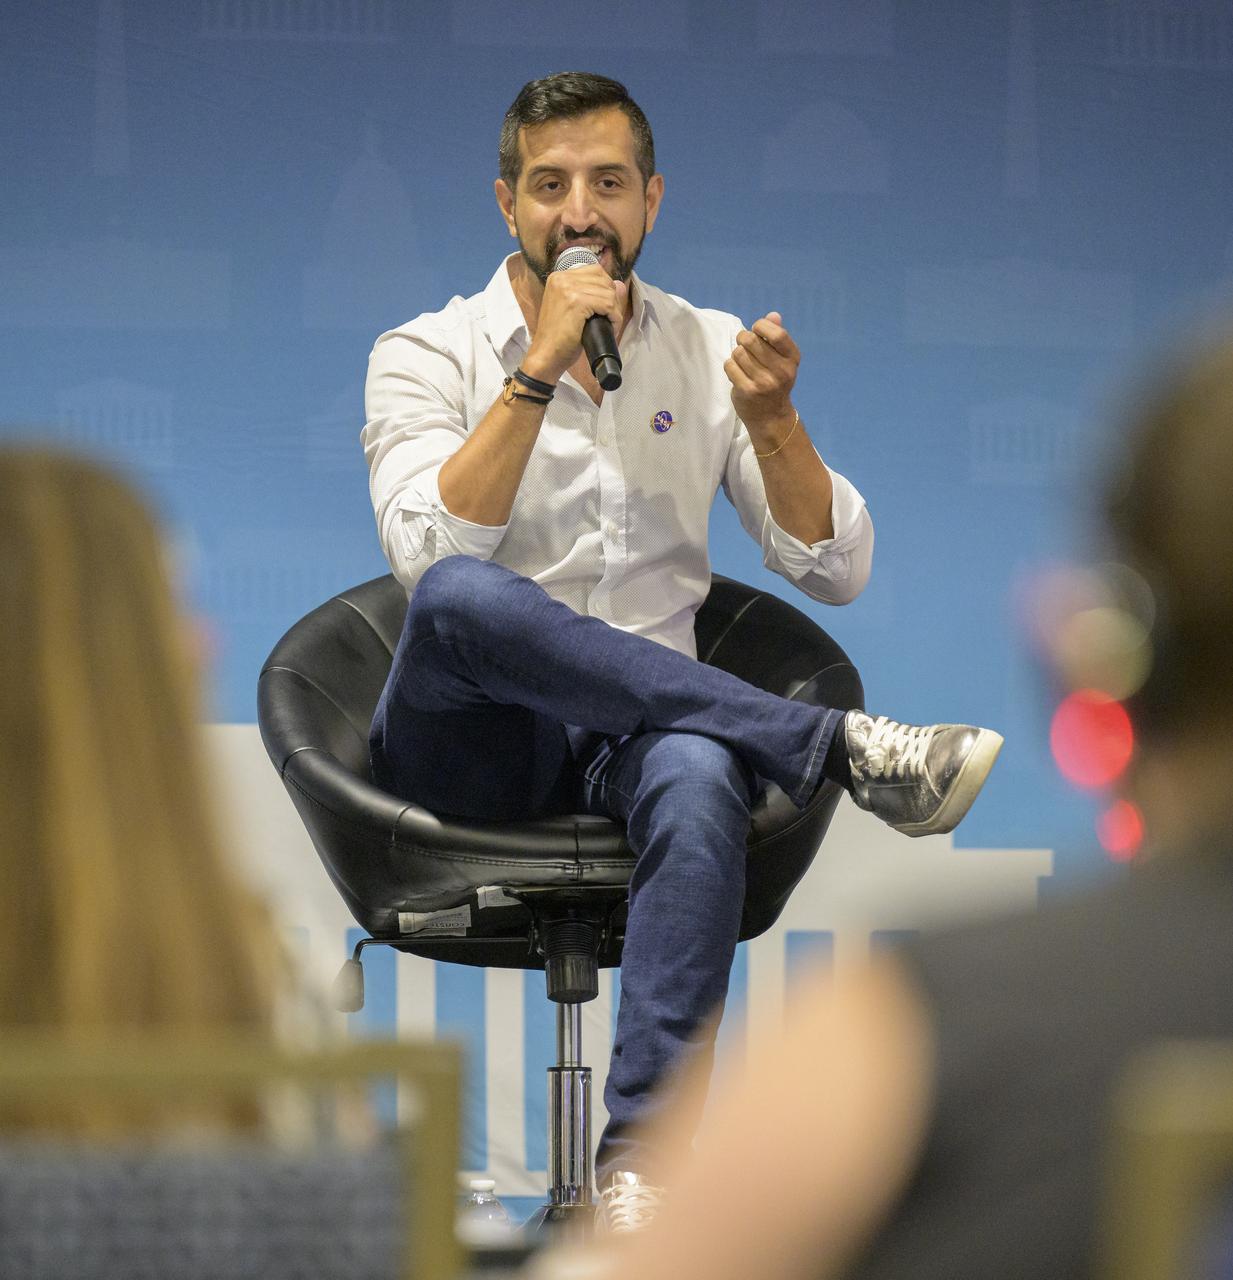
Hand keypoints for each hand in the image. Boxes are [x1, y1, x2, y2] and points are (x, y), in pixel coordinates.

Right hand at [523, 265, 626, 385]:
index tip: (604, 308)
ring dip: (614, 311)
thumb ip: (595, 294)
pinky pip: (608, 304)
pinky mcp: (577, 302)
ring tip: (608, 325)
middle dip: (612, 300)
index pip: (595, 271)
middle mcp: (562, 278)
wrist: (546, 356)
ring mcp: (568, 288)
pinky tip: (610, 327)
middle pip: (604, 280)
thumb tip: (620, 284)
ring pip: (608, 292)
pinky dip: (614, 318)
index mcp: (559, 277)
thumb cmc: (559, 338)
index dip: (605, 290)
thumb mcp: (576, 310)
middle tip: (608, 318)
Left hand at [724, 311, 799, 438]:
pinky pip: (730, 366)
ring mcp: (763, 382)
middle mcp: (781, 371)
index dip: (761, 326)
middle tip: (745, 346)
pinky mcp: (747, 391)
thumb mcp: (783, 360)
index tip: (756, 329)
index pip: (777, 334)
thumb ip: (777, 336)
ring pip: (738, 352)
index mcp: (792, 359)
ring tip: (743, 363)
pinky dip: (730, 366)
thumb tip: (773, 315)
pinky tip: (737, 373)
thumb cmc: (776, 382)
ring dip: (736, 355)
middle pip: (751, 340)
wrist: (771, 417)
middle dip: (743, 339)